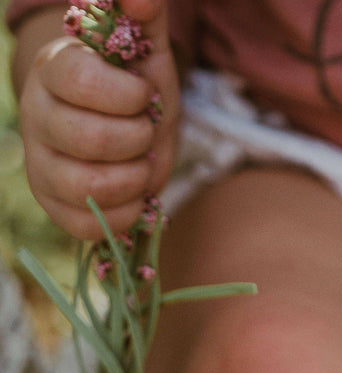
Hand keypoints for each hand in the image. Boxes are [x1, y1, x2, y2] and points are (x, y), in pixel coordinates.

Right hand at [17, 0, 178, 239]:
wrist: (128, 132)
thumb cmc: (135, 87)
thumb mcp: (146, 49)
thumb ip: (142, 14)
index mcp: (55, 69)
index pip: (80, 80)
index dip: (125, 95)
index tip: (140, 94)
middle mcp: (37, 116)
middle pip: (90, 139)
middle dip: (137, 139)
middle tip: (143, 131)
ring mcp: (41, 165)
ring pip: (90, 187)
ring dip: (135, 179)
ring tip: (140, 163)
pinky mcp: (55, 206)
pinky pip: (91, 224)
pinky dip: (127, 214)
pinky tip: (133, 193)